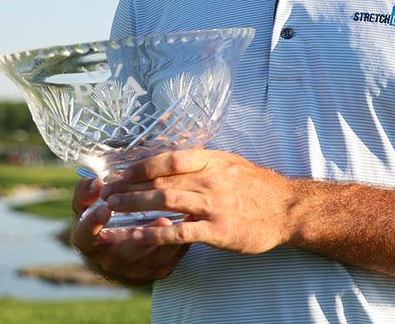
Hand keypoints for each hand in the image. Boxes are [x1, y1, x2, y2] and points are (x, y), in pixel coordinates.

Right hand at [70, 176, 187, 282]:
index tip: (105, 207)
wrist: (124, 243)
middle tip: (158, 218)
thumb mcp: (90, 205)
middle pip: (122, 254)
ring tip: (174, 222)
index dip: (92, 224)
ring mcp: (134, 268)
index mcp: (90, 243)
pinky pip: (168, 262)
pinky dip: (179, 246)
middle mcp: (110, 260)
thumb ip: (87, 192)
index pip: (85, 237)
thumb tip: (97, 182)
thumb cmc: (104, 218)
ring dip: (164, 242)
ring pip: (150, 260)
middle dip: (139, 238)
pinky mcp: (155, 271)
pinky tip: (189, 226)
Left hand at [97, 150, 292, 254]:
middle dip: (129, 186)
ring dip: (134, 205)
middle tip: (106, 192)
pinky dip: (152, 234)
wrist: (288, 209)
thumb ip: (205, 164)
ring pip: (165, 202)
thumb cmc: (260, 188)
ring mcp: (213, 205)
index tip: (121, 171)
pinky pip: (177, 232)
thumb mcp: (233, 165)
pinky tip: (134, 237)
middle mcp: (211, 179)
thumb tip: (174, 161)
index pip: (169, 158)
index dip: (141, 165)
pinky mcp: (216, 230)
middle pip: (161, 180)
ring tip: (111, 209)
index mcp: (213, 161)